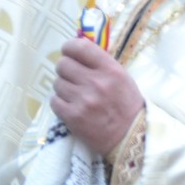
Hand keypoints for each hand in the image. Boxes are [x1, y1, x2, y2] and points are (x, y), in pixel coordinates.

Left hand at [51, 37, 144, 157]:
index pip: (80, 47)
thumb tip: (76, 50)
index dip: (69, 47)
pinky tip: (71, 107)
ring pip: (57, 83)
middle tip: (73, 78)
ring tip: (75, 95)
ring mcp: (83, 100)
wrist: (131, 138)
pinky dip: (60, 103)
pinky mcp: (73, 117)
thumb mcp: (121, 78)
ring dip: (63, 88)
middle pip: (63, 64)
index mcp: (110, 69)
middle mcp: (96, 82)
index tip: (69, 52)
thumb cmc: (126, 105)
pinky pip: (54, 101)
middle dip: (65, 70)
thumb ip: (100, 63)